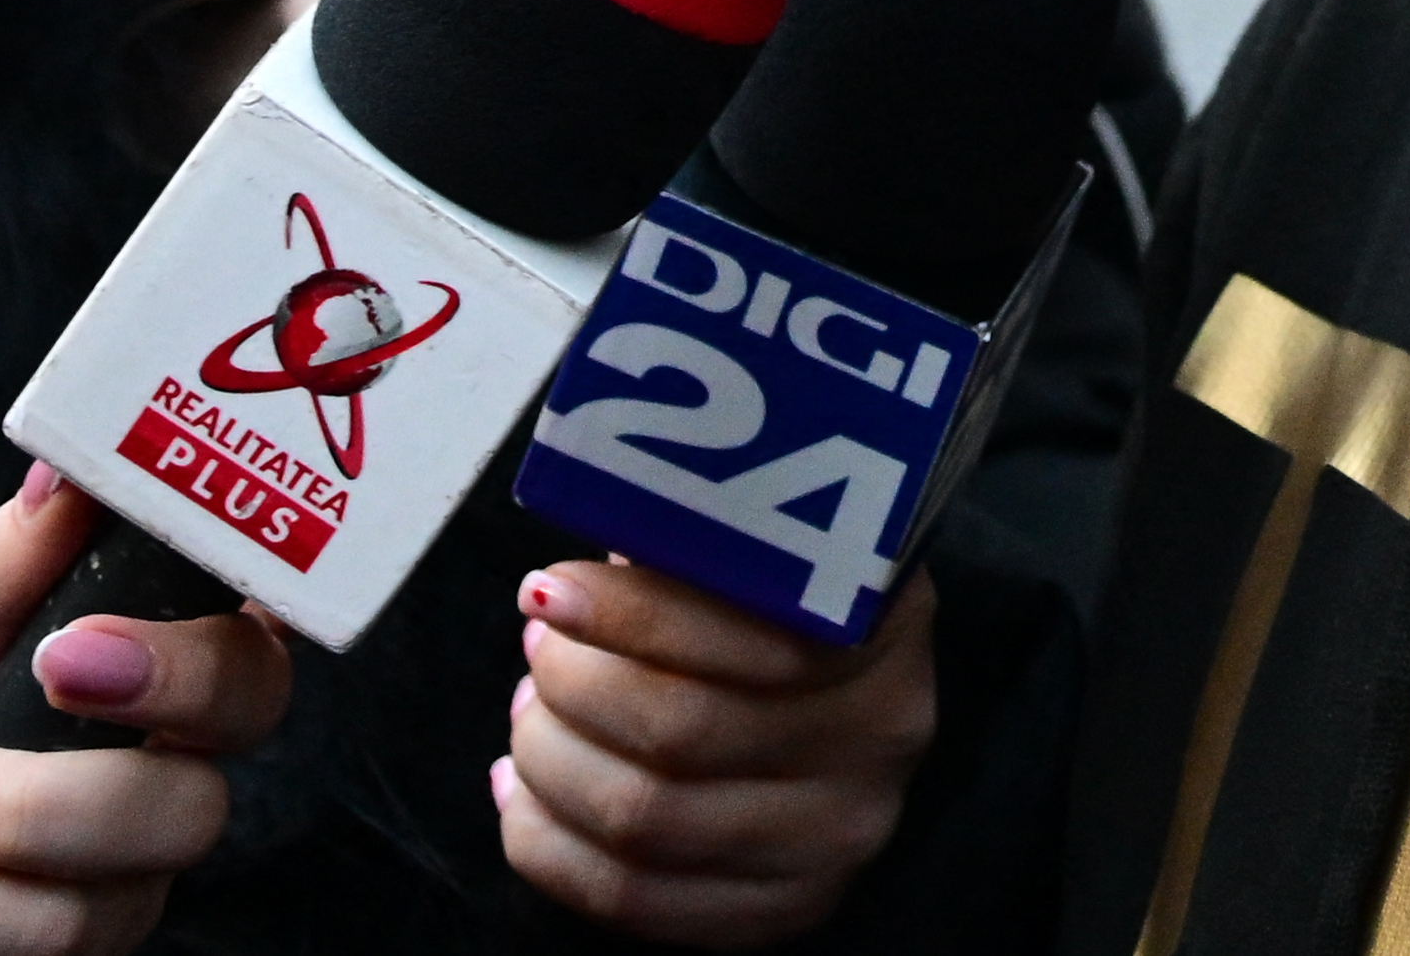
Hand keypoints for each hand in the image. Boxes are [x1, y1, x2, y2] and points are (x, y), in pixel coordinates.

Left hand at [0, 468, 290, 955]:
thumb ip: (6, 566)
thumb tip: (75, 465)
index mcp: (134, 676)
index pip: (249, 663)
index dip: (203, 665)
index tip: (83, 653)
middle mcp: (140, 784)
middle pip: (195, 804)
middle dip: (53, 798)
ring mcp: (95, 888)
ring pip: (113, 899)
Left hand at [498, 557, 941, 945]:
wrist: (844, 704)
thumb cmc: (774, 608)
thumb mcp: (769, 548)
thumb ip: (699, 536)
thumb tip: (592, 501)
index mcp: (884, 634)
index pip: (748, 640)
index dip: (629, 617)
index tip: (546, 590)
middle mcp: (878, 744)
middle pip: (679, 736)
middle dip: (574, 688)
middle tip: (540, 646)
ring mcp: (837, 839)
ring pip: (643, 822)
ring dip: (550, 762)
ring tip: (531, 712)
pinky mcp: (785, 909)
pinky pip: (631, 899)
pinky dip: (547, 845)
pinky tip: (525, 791)